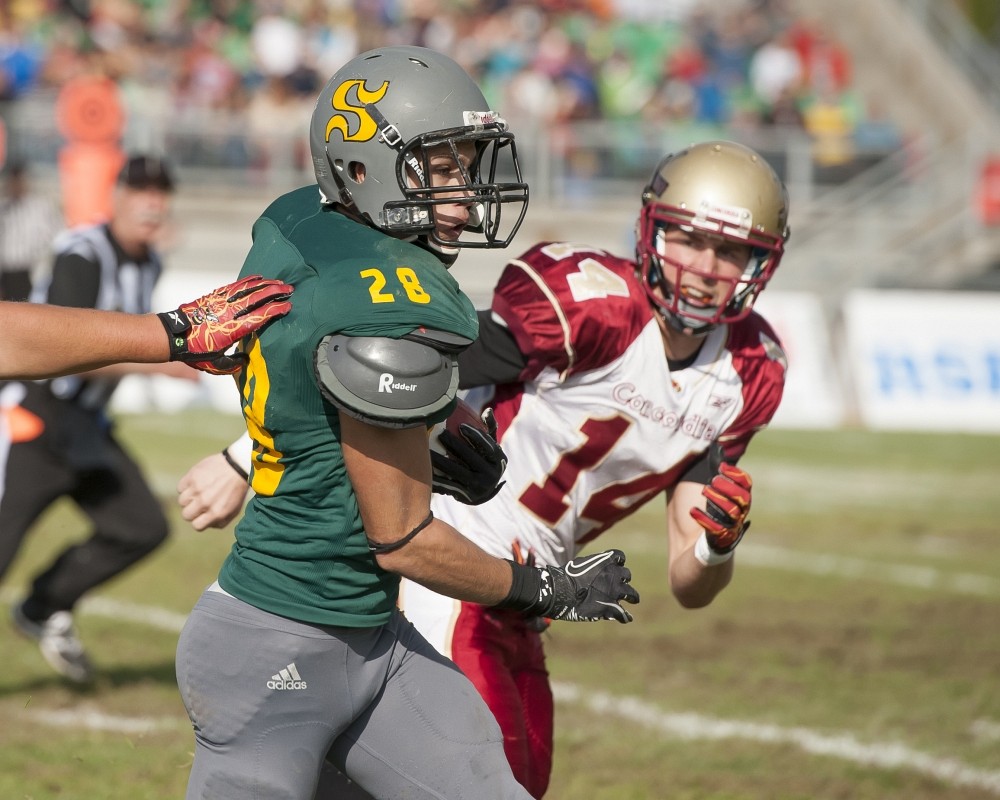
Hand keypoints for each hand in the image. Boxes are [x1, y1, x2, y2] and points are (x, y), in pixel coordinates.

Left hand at [158, 275, 292, 374]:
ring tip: (278, 282)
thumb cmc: (194, 352)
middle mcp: (229, 314)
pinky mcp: (214, 297)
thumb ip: (233, 364)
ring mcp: (221, 303)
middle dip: (274, 292)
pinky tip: (257, 277)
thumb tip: (245, 359)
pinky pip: (234, 286)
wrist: (172, 336)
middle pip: (256, 298)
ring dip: (264, 284)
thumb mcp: (216, 365)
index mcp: (233, 330)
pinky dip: (247, 280)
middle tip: (290, 289)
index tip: (287, 306)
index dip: (275, 310)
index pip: (259, 317)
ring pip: (246, 289)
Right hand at [177, 452, 250, 530]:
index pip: (197, 526)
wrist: (238, 465)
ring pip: (181, 501)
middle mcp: (205, 502)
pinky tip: (196, 483)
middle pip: (186, 515)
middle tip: (199, 503)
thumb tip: (206, 525)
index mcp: (216, 513)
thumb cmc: (236, 489)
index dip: (198, 521)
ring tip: (198, 491)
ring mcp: (197, 489)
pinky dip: (186, 486)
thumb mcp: (234, 510)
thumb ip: (220, 521)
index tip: (202, 514)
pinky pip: (180, 487)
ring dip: (188, 498)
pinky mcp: (192, 476)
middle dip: (192, 510)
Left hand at [430, 408, 507, 504]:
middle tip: (440, 434)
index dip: (475, 436)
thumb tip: (487, 410)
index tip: (461, 426)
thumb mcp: (492, 447)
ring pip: (456, 471)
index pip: (487, 446)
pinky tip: (424, 469)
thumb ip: (490, 429)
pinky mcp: (466, 496)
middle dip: (454, 445)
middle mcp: (491, 475)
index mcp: (498, 460)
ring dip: (440, 460)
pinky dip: (436, 477)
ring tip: (428, 450)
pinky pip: (448, 484)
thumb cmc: (486, 460)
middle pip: (469, 458)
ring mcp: (478, 487)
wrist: (485, 492)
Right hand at [541, 549, 638, 622]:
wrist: (562, 591)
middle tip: (621, 584)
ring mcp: (614, 592)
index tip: (616, 566)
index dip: (618, 563)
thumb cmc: (567, 576)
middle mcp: (614, 575)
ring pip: (631, 594)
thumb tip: (594, 571)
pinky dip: (625, 616)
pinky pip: (623, 614)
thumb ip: (592, 566)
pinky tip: (627, 618)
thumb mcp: (581, 564)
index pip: (620, 557)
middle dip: (624, 579)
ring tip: (634, 599)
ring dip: (633, 596)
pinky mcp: (611, 607)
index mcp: (606, 561)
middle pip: (626, 574)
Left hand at [690, 461, 751, 553]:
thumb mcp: (700, 485)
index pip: (746, 482)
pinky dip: (705, 520)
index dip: (735, 473)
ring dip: (719, 499)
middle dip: (728, 486)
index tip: (721, 467)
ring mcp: (731, 525)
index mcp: (737, 495)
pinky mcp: (720, 539)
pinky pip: (717, 530)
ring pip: (733, 511)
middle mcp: (738, 510)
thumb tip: (713, 447)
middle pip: (743, 496)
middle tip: (712, 480)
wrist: (689, 542)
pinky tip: (693, 511)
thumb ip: (707, 470)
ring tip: (704, 490)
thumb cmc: (697, 508)